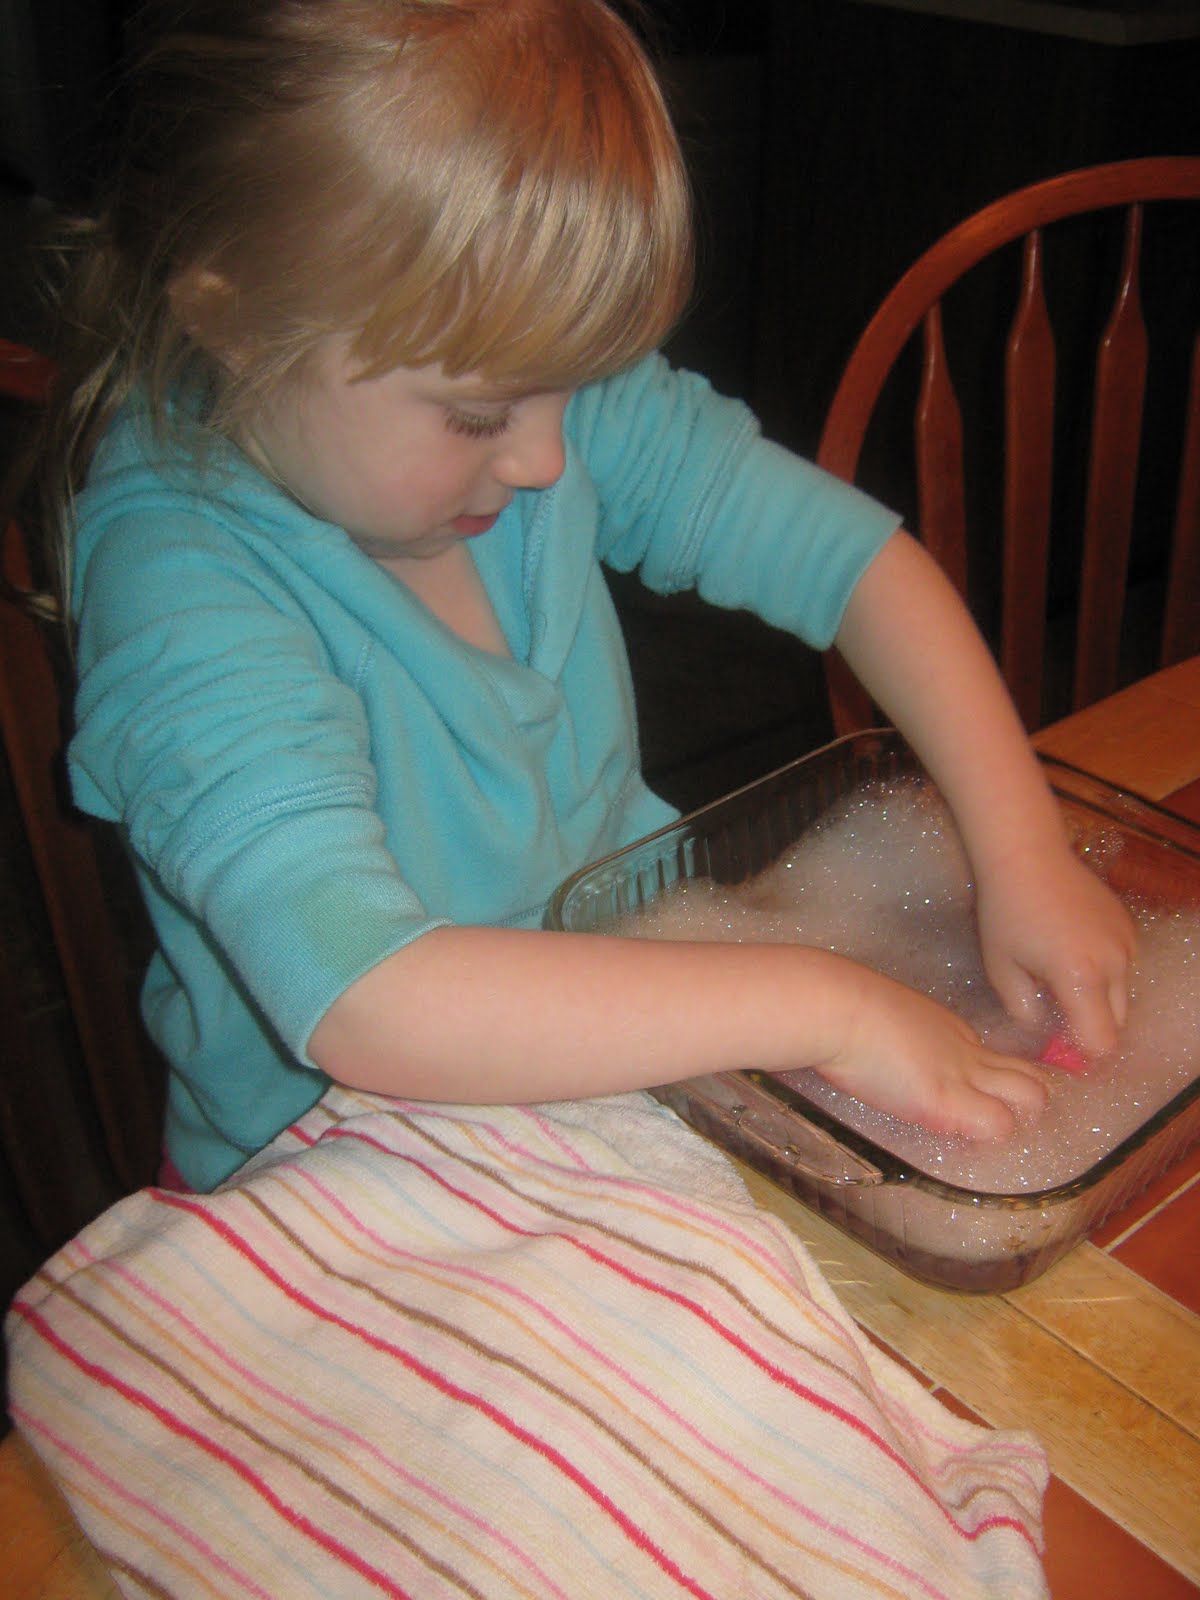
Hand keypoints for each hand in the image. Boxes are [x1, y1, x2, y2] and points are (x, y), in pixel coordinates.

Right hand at [812, 966, 1046, 1141]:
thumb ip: (898, 1043)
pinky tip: (964, 1146)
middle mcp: (968, 1051)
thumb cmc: (843, 1007)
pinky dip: (989, 1139)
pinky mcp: (948, 1102)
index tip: (976, 1106)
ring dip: (1018, 1122)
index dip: (994, 1088)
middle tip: (998, 1128)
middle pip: (1031, 1076)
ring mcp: (963, 1075)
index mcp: (951, 1031)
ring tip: (987, 1142)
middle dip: (1027, 1104)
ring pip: (1033, 1097)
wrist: (836, 1006)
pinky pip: (997, 1125)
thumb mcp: (883, 1021)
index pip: (995, 1063)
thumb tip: (882, 1058)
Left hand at [975, 844, 1134, 1054]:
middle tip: (1056, 1012)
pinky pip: (1122, 965)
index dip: (1082, 1052)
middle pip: (1116, 1023)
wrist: (1027, 856)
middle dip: (1090, 1026)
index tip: (1058, 1043)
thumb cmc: (1006, 912)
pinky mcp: (1128, 926)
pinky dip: (1103, 971)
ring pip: (1121, 994)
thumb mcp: (1001, 968)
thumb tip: (1042, 1031)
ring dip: (1097, 997)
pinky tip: (1071, 951)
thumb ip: (1024, 1010)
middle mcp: (1114, 963)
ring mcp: (1126, 942)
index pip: (1101, 1042)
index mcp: (1081, 977)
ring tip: (1060, 976)